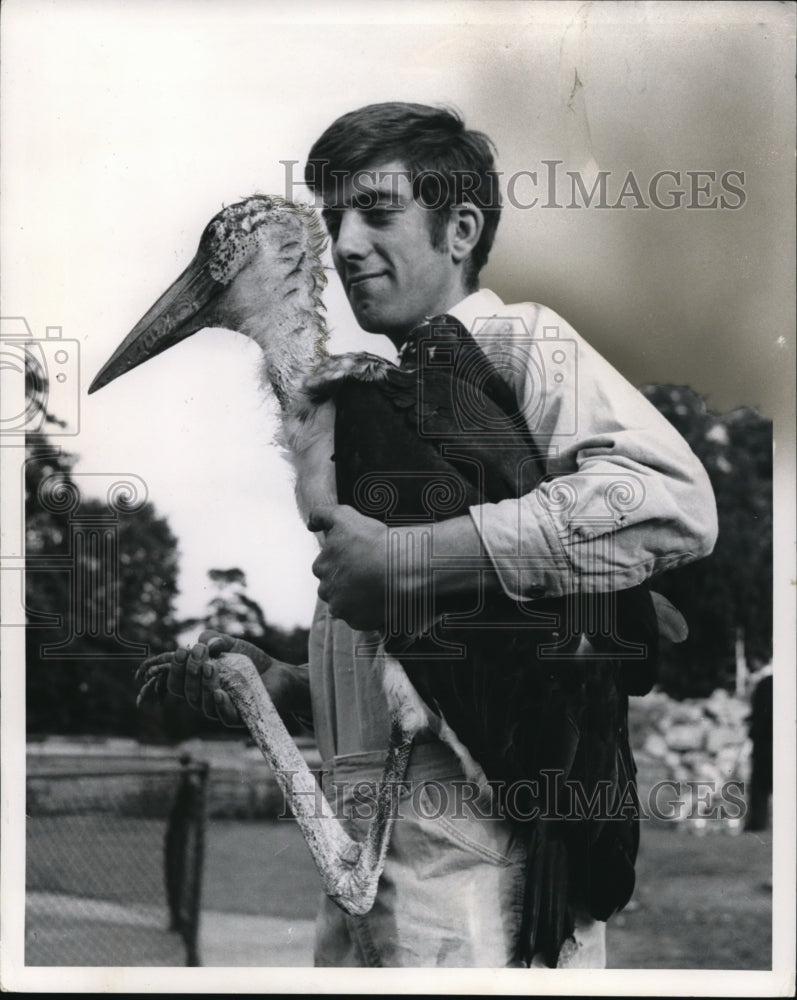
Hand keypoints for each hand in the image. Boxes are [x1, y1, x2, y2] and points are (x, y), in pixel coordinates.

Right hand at [136, 630, 289, 727]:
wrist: (279, 674)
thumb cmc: (251, 662)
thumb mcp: (231, 644)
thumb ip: (215, 638)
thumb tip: (205, 642)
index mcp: (199, 685)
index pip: (177, 683)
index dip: (175, 669)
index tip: (182, 650)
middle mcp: (206, 700)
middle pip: (187, 692)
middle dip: (190, 671)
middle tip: (200, 652)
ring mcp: (223, 710)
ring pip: (203, 704)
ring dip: (204, 685)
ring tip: (210, 666)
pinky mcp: (242, 717)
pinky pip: (225, 717)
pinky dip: (220, 706)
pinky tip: (220, 692)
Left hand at [308, 505, 388, 630]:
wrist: (401, 568)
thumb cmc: (374, 541)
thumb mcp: (345, 517)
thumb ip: (322, 514)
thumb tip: (310, 525)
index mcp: (321, 567)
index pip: (328, 567)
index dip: (344, 561)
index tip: (361, 558)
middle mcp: (326, 590)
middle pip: (335, 587)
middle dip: (348, 581)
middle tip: (370, 572)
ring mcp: (341, 608)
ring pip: (346, 604)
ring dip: (357, 598)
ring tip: (378, 586)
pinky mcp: (357, 622)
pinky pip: (360, 618)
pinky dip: (368, 611)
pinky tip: (381, 599)